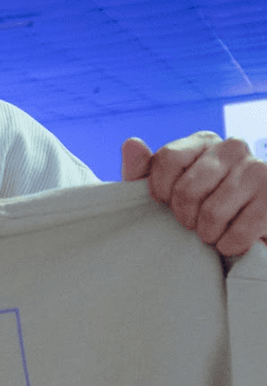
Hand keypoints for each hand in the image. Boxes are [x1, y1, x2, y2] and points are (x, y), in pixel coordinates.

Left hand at [121, 132, 266, 255]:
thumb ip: (141, 169)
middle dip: (183, 215)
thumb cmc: (194, 206)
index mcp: (203, 141)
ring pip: (212, 212)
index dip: (159, 189)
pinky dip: (229, 244)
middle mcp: (233, 147)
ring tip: (210, 232)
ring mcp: (258, 170)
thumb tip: (131, 143)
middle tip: (190, 223)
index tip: (163, 202)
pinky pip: (240, 231)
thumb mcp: (162, 188)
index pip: (168, 158)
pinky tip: (229, 242)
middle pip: (188, 189)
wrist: (243, 230)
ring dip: (206, 232)